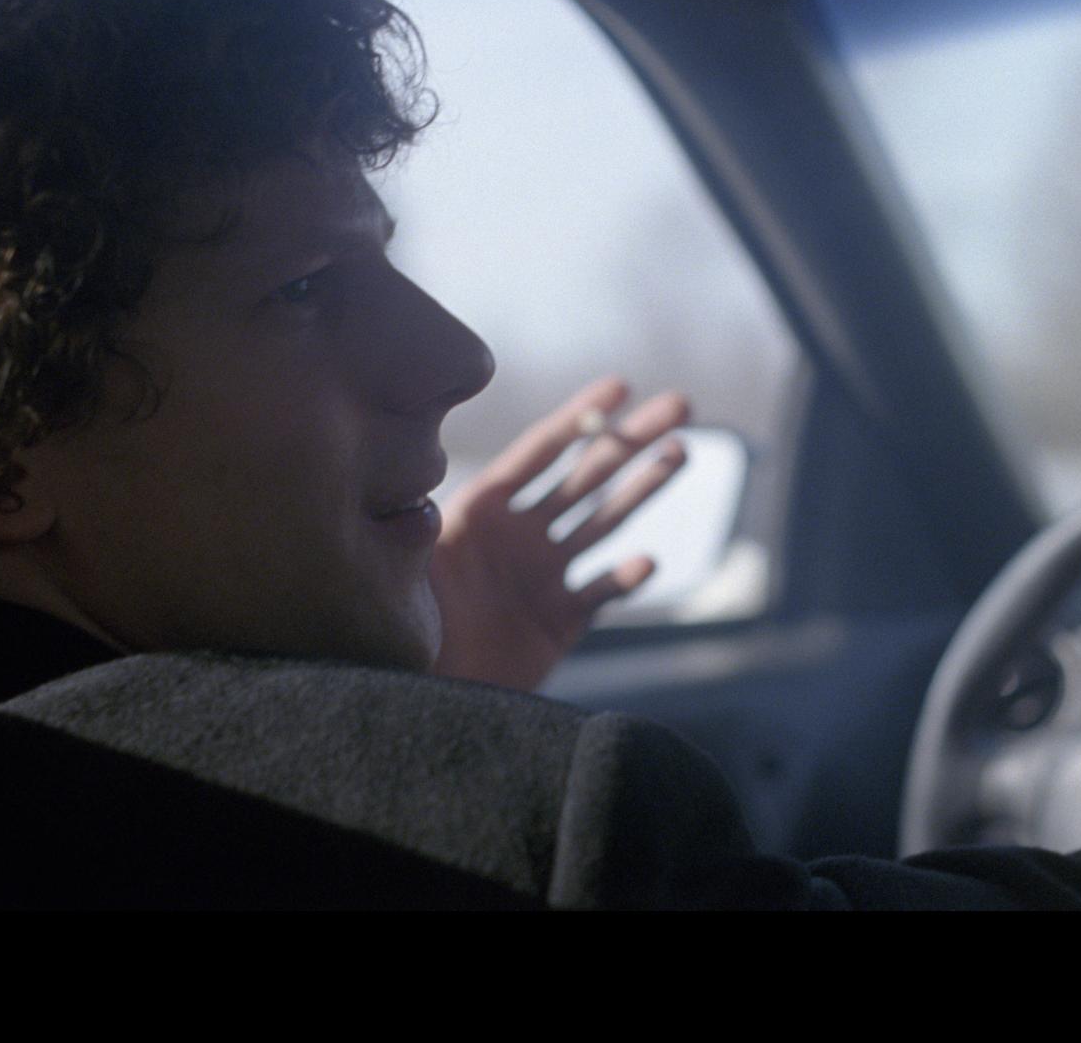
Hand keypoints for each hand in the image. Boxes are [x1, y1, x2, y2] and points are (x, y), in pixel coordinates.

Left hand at [430, 377, 688, 690]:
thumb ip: (419, 540)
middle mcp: (519, 534)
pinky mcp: (560, 621)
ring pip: (603, 522)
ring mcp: (544, 575)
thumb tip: (426, 511)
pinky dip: (624, 577)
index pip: (540, 452)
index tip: (620, 386)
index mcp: (482, 510)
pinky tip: (645, 562)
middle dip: (632, 439)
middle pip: (586, 475)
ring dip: (643, 489)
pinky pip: (600, 591)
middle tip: (680, 405)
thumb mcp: (401, 574)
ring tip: (681, 454)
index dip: (581, 417)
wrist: (417, 695)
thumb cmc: (399, 631)